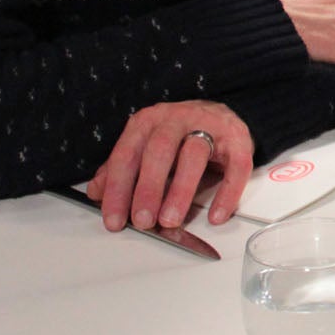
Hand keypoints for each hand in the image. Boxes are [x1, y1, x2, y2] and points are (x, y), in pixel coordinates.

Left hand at [87, 100, 251, 229]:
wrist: (217, 114)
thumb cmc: (177, 135)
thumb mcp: (143, 146)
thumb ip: (120, 168)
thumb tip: (96, 193)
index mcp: (149, 121)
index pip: (128, 154)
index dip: (119, 188)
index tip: (115, 219)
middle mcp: (177, 119)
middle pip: (160, 149)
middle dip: (149, 187)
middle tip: (143, 220)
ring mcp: (210, 126)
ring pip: (194, 154)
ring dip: (181, 190)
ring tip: (171, 219)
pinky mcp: (238, 140)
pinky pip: (236, 166)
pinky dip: (227, 193)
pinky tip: (216, 215)